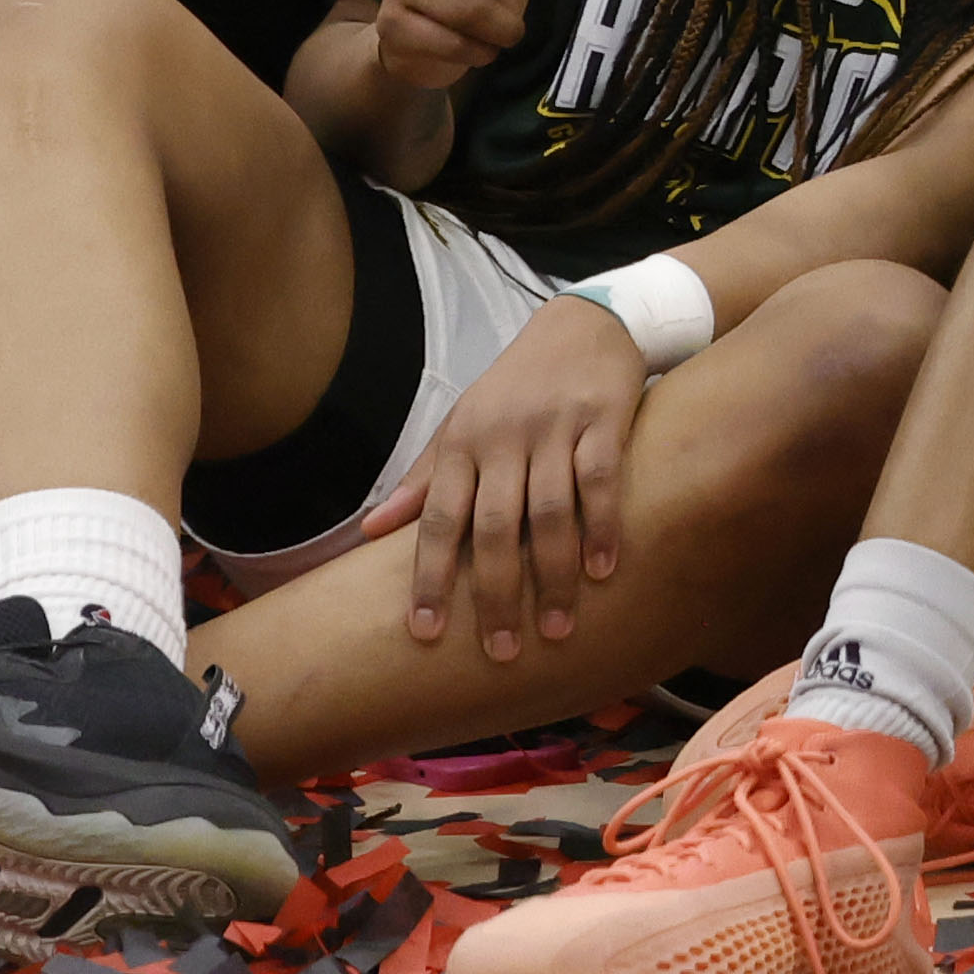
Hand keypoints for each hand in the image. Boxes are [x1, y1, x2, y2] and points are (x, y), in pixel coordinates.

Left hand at [391, 292, 650, 663]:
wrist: (585, 322)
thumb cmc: (516, 386)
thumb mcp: (462, 425)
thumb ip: (423, 480)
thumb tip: (369, 532)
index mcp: (463, 442)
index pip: (439, 519)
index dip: (431, 577)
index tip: (425, 632)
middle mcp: (503, 437)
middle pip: (495, 526)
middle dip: (496, 593)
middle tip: (500, 651)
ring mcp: (554, 428)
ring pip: (549, 511)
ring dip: (554, 575)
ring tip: (558, 628)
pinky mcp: (603, 419)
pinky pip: (600, 481)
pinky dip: (602, 528)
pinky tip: (603, 570)